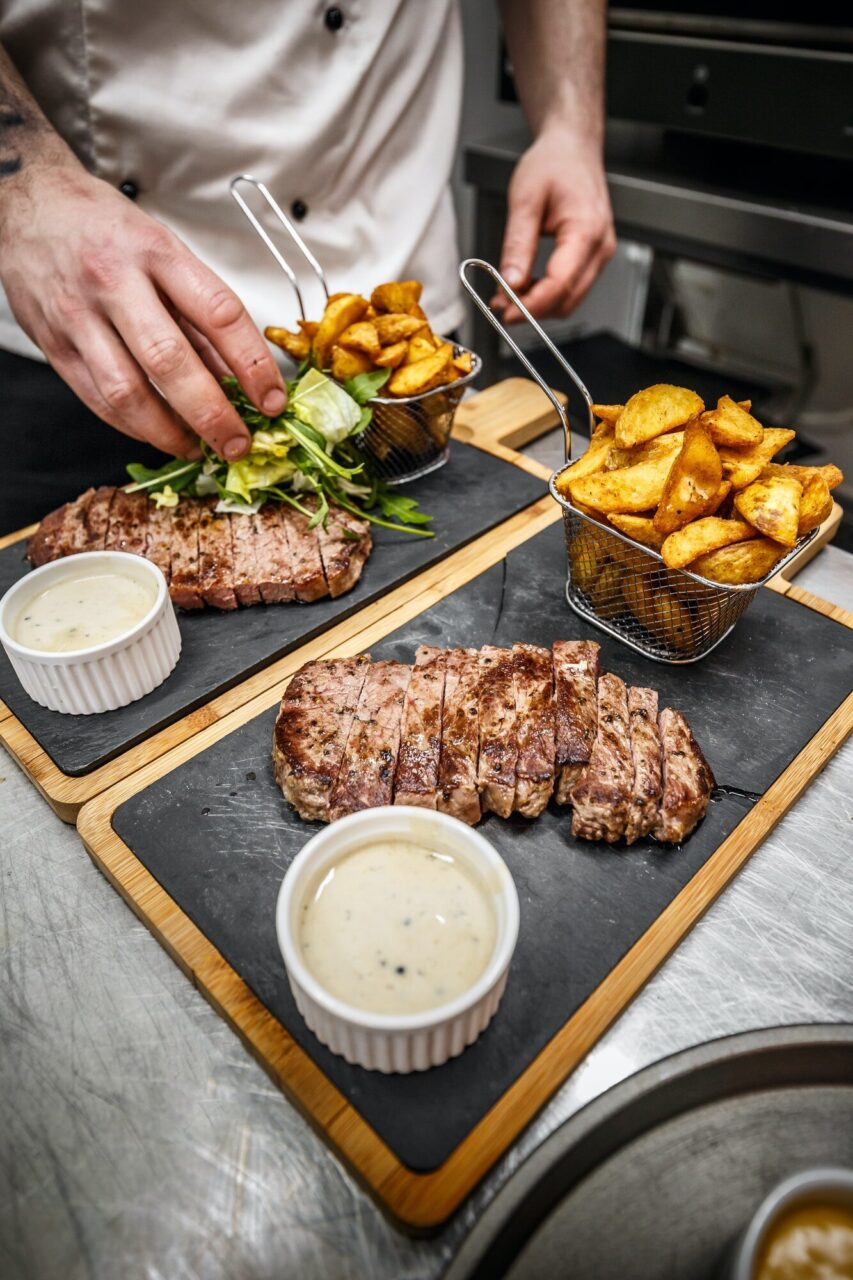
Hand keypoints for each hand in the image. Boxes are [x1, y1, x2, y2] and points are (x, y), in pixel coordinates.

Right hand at [0, 163, 285, 459]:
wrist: (29, 203)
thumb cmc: (104, 226)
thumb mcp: (163, 249)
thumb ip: (198, 312)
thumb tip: (239, 375)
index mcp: (155, 251)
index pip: (218, 313)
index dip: (252, 365)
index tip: (272, 399)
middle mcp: (115, 282)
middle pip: (170, 361)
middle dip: (212, 414)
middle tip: (238, 443)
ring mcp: (79, 316)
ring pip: (128, 392)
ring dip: (170, 432)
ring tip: (198, 448)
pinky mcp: (54, 345)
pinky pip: (98, 400)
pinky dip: (134, 426)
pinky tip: (159, 434)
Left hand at [494, 127, 614, 323]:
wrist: (573, 148)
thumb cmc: (554, 163)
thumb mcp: (525, 200)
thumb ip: (517, 245)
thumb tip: (510, 282)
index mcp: (587, 230)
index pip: (560, 283)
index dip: (531, 305)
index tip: (506, 313)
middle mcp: (600, 247)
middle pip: (567, 299)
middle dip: (532, 310)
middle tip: (500, 306)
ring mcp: (600, 254)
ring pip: (570, 300)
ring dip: (538, 305)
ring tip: (507, 296)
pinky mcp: (592, 257)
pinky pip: (571, 288)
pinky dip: (546, 294)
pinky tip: (524, 287)